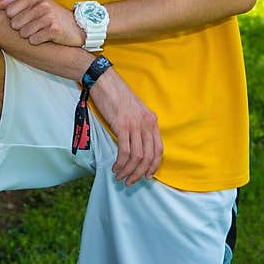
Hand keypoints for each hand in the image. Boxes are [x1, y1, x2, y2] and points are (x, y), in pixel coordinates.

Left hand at [0, 0, 83, 46]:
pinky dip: (37, 42)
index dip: (13, 19)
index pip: (9, 11)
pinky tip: (44, 39)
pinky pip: (34, 40)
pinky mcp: (54, 29)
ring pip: (23, 33)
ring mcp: (48, 16)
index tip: (23, 21)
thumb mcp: (37, 4)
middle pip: (15, 24)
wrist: (77, 27)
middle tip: (34, 28)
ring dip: (29, 36)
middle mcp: (42, 4)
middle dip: (21, 29)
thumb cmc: (52, 17)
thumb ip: (17, 1)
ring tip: (39, 33)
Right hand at [90, 67, 162, 185]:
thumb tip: (136, 146)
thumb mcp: (135, 111)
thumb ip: (139, 127)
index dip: (153, 166)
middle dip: (139, 173)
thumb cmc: (117, 96)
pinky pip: (124, 151)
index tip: (146, 176)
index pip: (158, 149)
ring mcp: (135, 125)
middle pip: (148, 156)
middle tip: (130, 182)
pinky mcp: (121, 125)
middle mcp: (146, 124)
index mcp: (152, 121)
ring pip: (137, 157)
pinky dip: (120, 163)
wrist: (104, 81)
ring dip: (129, 171)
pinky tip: (115, 167)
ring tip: (120, 177)